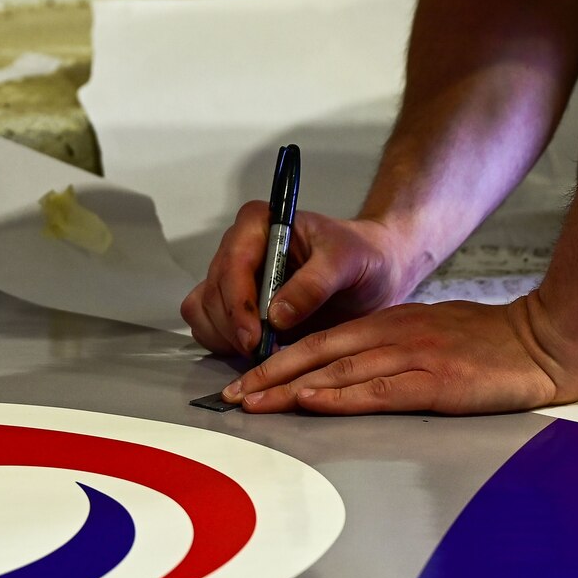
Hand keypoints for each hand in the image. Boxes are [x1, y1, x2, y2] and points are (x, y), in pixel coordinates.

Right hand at [181, 205, 419, 357]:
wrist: (373, 273)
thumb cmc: (362, 256)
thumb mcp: (347, 261)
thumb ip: (315, 284)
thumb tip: (277, 315)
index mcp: (259, 224)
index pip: (233, 263)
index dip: (238, 303)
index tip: (255, 336)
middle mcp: (237, 248)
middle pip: (213, 292)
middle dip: (235, 328)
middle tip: (264, 353)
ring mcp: (232, 279)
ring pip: (204, 312)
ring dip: (227, 339)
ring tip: (264, 353)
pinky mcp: (233, 306)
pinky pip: (208, 327)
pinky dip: (224, 345)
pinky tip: (256, 352)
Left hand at [219, 295, 577, 415]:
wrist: (546, 338)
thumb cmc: (490, 342)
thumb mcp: (430, 334)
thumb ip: (389, 350)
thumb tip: (347, 373)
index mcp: (389, 324)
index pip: (320, 343)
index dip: (278, 361)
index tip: (245, 381)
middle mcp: (392, 335)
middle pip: (317, 355)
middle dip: (269, 376)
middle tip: (232, 396)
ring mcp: (413, 357)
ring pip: (338, 371)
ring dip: (290, 388)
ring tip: (254, 403)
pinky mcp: (437, 382)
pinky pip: (378, 389)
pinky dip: (340, 396)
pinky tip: (311, 401)